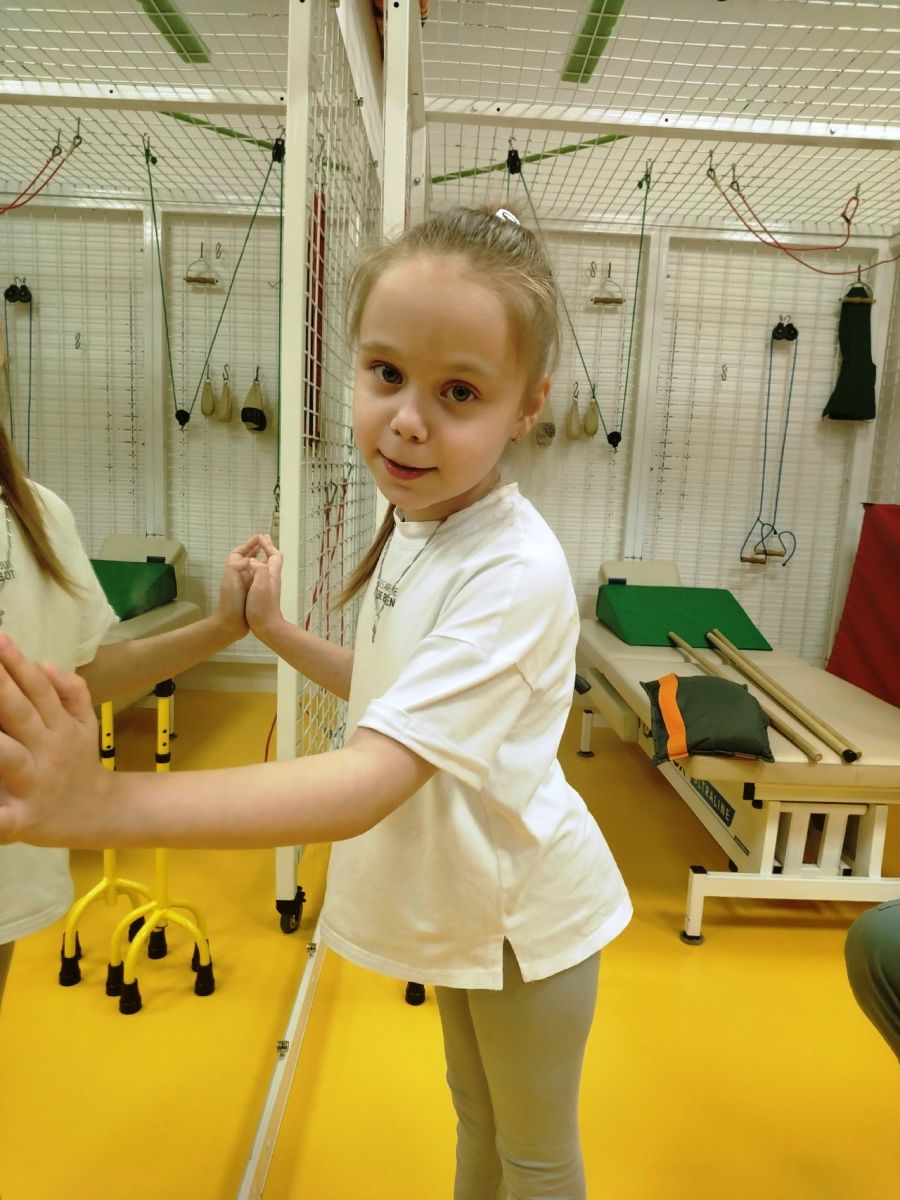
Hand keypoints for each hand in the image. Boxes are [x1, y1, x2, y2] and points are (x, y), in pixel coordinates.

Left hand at [0, 637, 111, 847]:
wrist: (102, 815)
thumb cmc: (80, 764)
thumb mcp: (86, 724)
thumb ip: (71, 691)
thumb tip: (46, 664)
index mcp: (59, 726)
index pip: (37, 688)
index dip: (17, 663)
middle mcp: (46, 749)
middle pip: (20, 713)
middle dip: (0, 687)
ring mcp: (34, 783)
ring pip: (9, 757)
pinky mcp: (23, 819)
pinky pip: (2, 818)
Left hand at [212, 535, 261, 640]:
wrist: (231, 623)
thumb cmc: (232, 600)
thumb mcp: (231, 578)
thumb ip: (238, 565)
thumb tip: (250, 559)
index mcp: (233, 570)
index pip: (239, 552)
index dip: (248, 544)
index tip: (259, 537)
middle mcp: (239, 575)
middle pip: (246, 558)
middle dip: (255, 549)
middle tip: (266, 542)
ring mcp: (245, 584)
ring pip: (253, 567)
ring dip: (260, 559)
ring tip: (271, 553)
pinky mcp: (251, 594)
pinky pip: (258, 578)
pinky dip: (264, 572)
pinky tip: (271, 572)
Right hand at [245, 533, 283, 640]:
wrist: (266, 626)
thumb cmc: (263, 605)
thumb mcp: (261, 584)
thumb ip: (259, 568)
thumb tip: (253, 560)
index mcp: (272, 574)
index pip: (274, 554)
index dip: (268, 545)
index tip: (260, 536)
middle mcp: (272, 579)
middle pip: (273, 559)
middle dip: (267, 548)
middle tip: (261, 539)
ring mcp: (268, 587)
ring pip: (267, 567)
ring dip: (262, 556)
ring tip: (255, 550)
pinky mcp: (263, 595)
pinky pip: (261, 575)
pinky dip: (257, 567)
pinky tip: (250, 571)